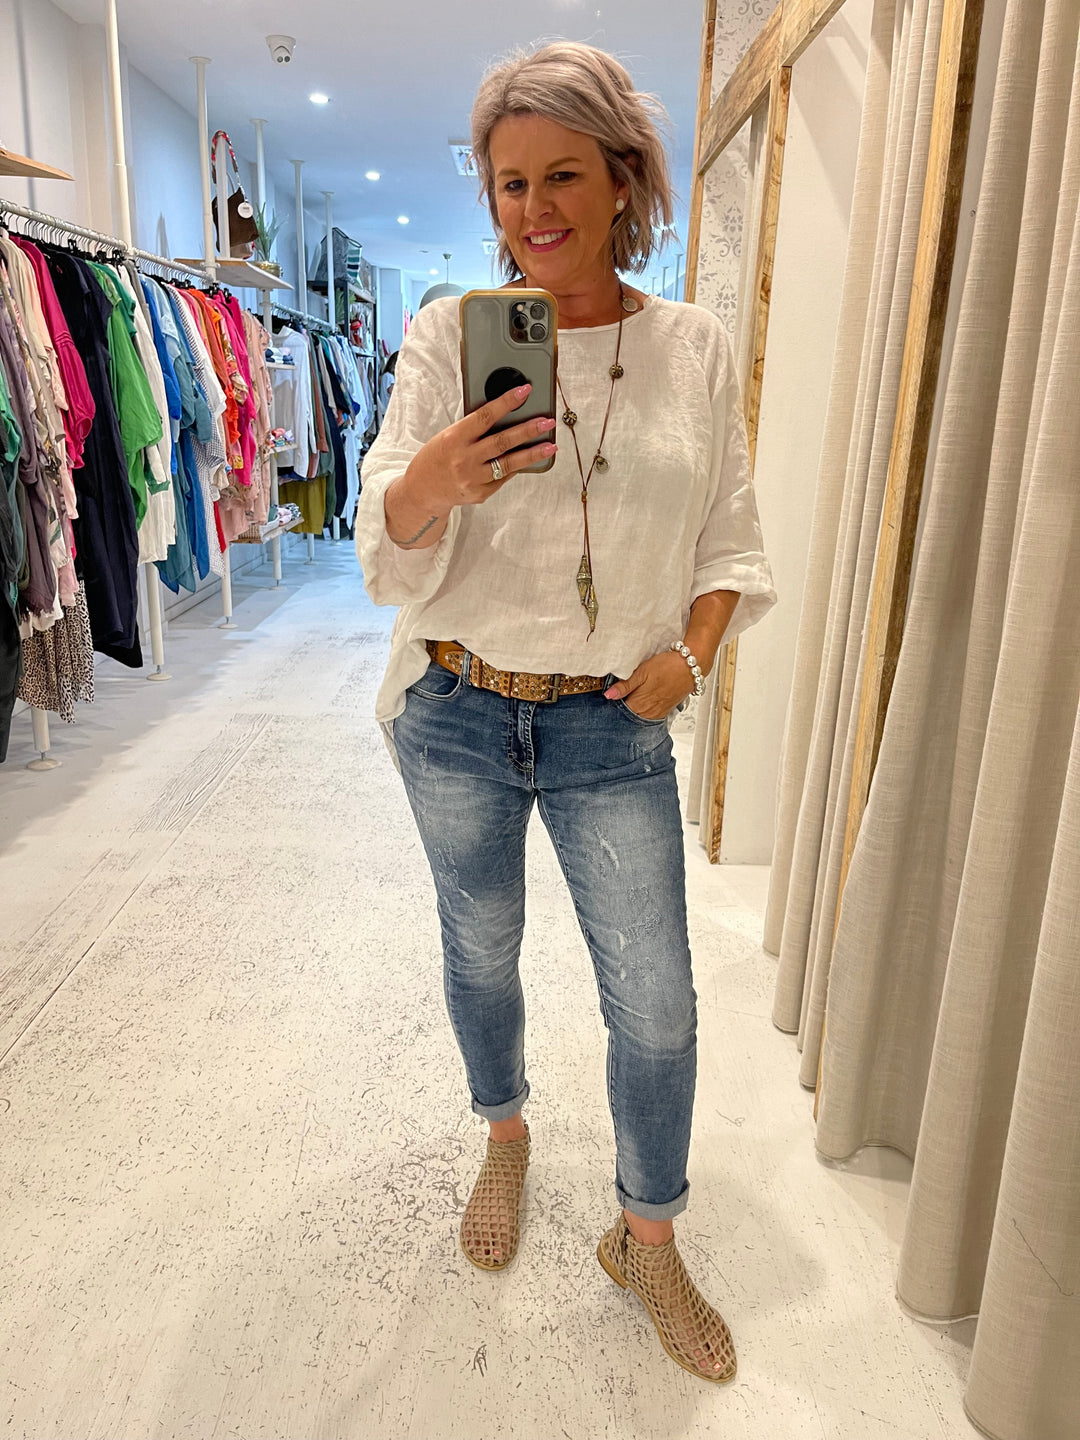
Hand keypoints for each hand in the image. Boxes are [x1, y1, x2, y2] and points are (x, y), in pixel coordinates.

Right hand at [399, 383, 556, 516]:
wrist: (423, 490)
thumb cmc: (436, 457)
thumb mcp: (448, 436)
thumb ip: (472, 429)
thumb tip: (504, 415)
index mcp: (454, 438)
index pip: (484, 416)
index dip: (506, 403)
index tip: (524, 391)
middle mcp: (464, 459)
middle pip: (502, 441)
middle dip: (528, 430)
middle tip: (547, 422)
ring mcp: (473, 478)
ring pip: (508, 463)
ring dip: (532, 454)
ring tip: (550, 445)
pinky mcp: (480, 493)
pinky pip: (503, 477)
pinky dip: (515, 467)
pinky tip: (528, 459)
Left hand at [604, 651, 695, 719]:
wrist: (690, 668)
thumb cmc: (667, 667)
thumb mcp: (642, 672)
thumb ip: (625, 686)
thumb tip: (609, 695)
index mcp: (638, 703)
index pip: (619, 710)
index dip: (614, 704)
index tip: (611, 697)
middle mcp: (647, 712)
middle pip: (628, 716)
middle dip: (622, 709)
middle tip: (621, 697)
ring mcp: (657, 713)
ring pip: (639, 717)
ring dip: (634, 711)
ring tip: (632, 699)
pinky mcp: (665, 711)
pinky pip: (650, 717)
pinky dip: (644, 712)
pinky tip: (643, 703)